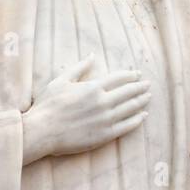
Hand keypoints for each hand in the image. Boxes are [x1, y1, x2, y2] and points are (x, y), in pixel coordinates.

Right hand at [22, 53, 150, 163]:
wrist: (42, 131)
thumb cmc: (48, 105)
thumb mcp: (61, 81)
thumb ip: (80, 67)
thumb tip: (92, 54)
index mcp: (93, 87)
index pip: (119, 78)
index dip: (131, 75)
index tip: (138, 74)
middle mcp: (103, 102)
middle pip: (128, 92)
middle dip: (140, 87)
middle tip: (148, 84)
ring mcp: (106, 119)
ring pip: (131, 108)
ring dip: (141, 101)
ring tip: (148, 97)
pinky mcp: (105, 135)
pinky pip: (127, 126)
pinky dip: (137, 120)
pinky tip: (143, 116)